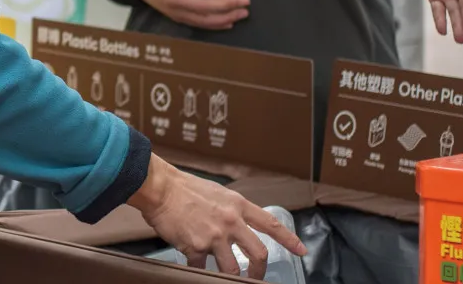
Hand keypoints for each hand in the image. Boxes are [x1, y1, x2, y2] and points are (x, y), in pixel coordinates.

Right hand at [128, 0, 247, 29]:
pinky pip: (198, 24)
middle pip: (206, 6)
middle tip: (245, 1)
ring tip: (242, 13)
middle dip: (228, 4)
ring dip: (226, 18)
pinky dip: (214, 25)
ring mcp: (175, 11)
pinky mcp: (176, 18)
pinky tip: (228, 22)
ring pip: (204, 19)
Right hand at [129, 155, 305, 276]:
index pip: (271, 225)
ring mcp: (214, 236)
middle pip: (258, 254)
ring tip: (225, 277)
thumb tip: (238, 224)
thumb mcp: (217, 193)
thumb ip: (231, 209)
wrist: (161, 187)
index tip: (301, 251)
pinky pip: (202, 268)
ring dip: (231, 277)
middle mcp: (230, 222)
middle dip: (260, 271)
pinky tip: (195, 267)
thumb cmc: (184, 187)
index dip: (290, 240)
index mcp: (238, 206)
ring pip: (233, 268)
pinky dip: (199, 270)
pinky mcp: (195, 247)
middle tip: (256, 277)